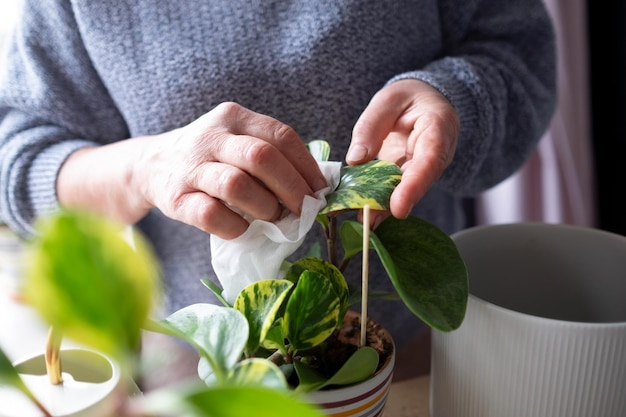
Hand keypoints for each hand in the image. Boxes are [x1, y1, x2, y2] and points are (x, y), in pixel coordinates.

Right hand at [58, 102, 327, 238]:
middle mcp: (211, 136)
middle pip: (262, 158)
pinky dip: (236, 227)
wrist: (151, 165)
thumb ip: (270, 154)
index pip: (280, 136)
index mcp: (234, 117)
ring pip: (237, 185)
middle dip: (291, 188)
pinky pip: (212, 215)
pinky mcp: (176, 197)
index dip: (306, 166)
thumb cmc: (210, 158)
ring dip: (265, 208)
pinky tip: (243, 229)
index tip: (320, 190)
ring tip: (273, 218)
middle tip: (303, 209)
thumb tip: (316, 186)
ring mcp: (191, 166)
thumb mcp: (237, 141)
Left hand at [347, 79, 458, 220]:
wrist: (424, 103)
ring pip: (407, 191)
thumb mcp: (388, 100)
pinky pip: (397, 191)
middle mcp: (437, 154)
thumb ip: (371, 126)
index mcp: (438, 128)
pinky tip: (364, 215)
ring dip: (384, 207)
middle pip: (417, 183)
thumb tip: (355, 160)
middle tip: (368, 219)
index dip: (414, 186)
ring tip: (362, 220)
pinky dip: (380, 202)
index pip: (430, 160)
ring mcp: (426, 169)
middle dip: (393, 203)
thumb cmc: (408, 98)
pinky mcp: (411, 177)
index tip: (398, 208)